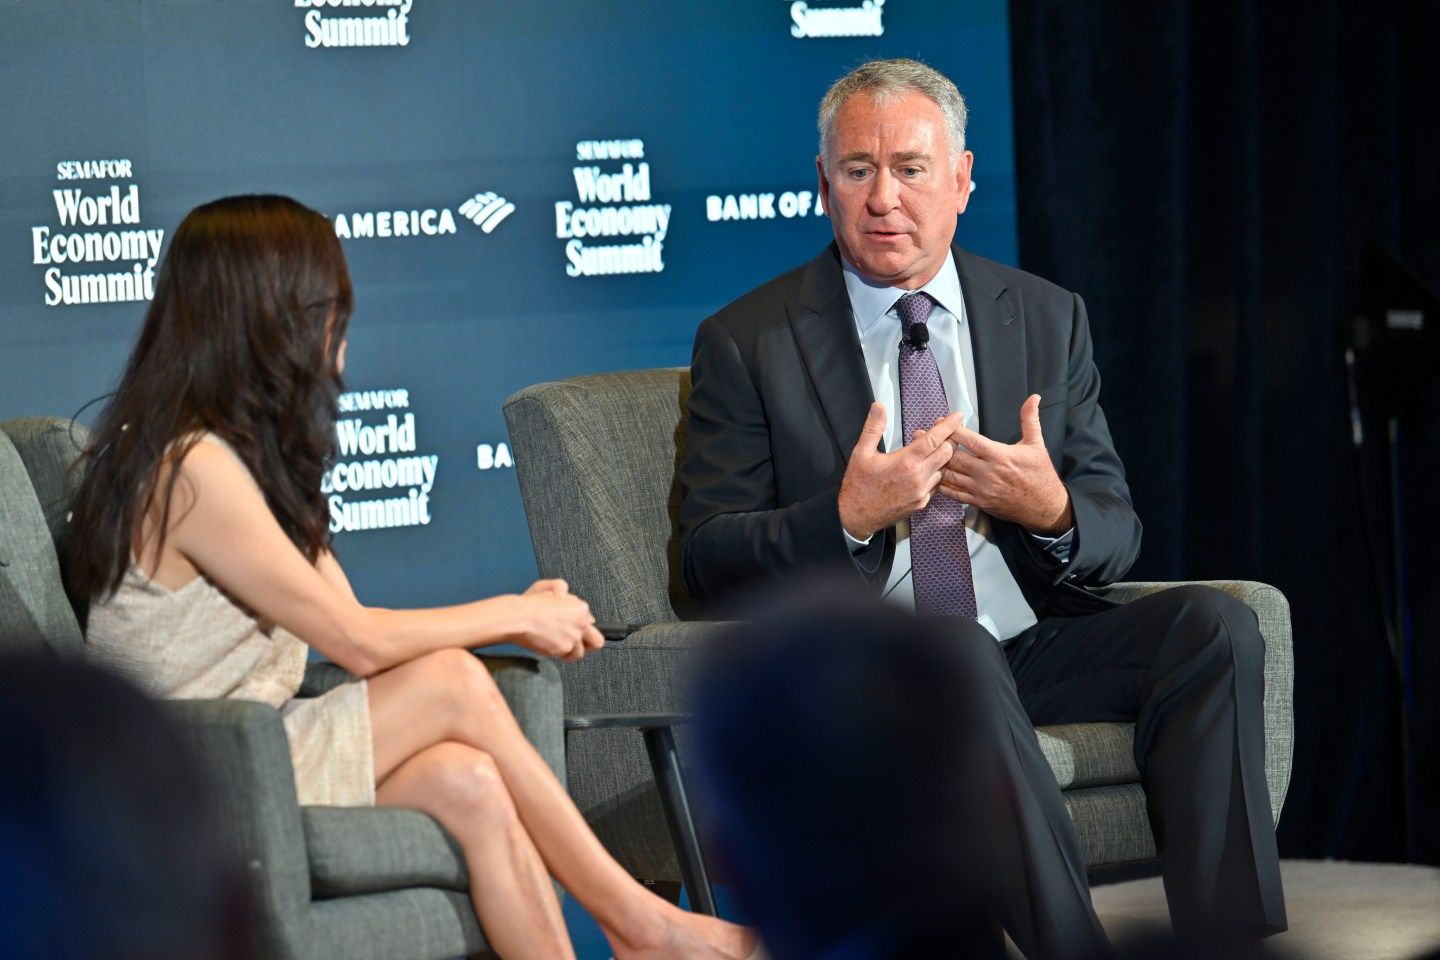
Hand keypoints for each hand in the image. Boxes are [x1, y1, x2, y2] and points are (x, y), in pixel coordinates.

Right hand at [510, 582, 604, 660]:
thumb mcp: (548, 586)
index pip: (591, 621)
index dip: (580, 624)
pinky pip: (566, 657)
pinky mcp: (562, 650)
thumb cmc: (529, 603)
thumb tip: (569, 599)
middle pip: (597, 642)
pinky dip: (560, 654)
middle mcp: (581, 624)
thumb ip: (562, 590)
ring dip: (571, 650)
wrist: (517, 618)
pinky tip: (551, 645)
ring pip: (580, 652)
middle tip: (578, 642)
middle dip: (588, 643)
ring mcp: (573, 638)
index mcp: (580, 608)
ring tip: (559, 644)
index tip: (571, 626)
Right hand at [838, 402, 961, 540]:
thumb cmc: (858, 484)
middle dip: (949, 440)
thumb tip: (879, 406)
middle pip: (947, 453)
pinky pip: (936, 485)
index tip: (958, 415)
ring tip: (930, 450)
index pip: (935, 439)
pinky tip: (924, 469)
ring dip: (941, 458)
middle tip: (943, 432)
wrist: (856, 517)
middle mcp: (919, 477)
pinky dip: (934, 474)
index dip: (949, 425)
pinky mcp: (921, 503)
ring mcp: (922, 492)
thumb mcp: (861, 453)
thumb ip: (873, 428)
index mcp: (907, 461)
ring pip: (943, 469)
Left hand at [936, 395, 1072, 534]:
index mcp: (999, 455)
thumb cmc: (1040, 474)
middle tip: (922, 436)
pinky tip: (933, 477)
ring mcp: (981, 489)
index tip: (942, 421)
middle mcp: (987, 472)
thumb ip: (1030, 420)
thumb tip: (1034, 398)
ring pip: (951, 476)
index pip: (969, 440)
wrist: (1044, 507)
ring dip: (936, 465)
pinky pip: (954, 494)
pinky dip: (942, 486)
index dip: (953, 429)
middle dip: (937, 445)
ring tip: (922, 455)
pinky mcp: (979, 502)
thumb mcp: (1037, 444)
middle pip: (954, 457)